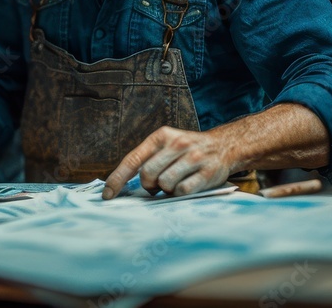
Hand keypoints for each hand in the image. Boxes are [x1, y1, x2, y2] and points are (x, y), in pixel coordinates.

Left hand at [103, 126, 231, 199]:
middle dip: (149, 185)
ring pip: (165, 184)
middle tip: (157, 185)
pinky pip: (183, 191)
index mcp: (161, 136)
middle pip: (148, 174)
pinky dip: (181, 193)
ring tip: (175, 182)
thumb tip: (121, 184)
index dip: (117, 179)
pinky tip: (187, 185)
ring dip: (167, 189)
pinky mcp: (208, 172)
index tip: (107, 194)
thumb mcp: (166, 145)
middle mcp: (177, 143)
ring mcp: (194, 157)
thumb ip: (147, 159)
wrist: (224, 146)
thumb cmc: (187, 150)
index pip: (133, 160)